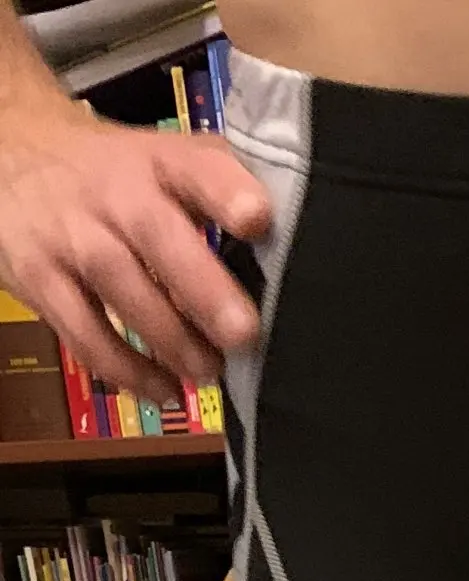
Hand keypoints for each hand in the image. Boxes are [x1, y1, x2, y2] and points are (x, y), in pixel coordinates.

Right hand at [0, 99, 270, 398]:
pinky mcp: (38, 278)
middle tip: (243, 333)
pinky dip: (124, 369)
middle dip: (202, 288)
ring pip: (120, 287)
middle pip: (155, 234)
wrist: (10, 152)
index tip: (258, 220)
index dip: (226, 190)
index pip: (194, 165)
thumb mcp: (161, 160)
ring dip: (169, 339)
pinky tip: (162, 390)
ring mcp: (71, 235)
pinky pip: (82, 332)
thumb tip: (291, 239)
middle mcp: (113, 193)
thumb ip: (218, 191)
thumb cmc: (114, 174)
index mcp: (157, 161)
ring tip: (207, 370)